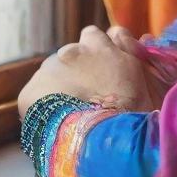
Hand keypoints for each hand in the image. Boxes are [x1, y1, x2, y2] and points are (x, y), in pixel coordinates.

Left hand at [18, 25, 157, 118]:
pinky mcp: (29, 93)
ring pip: (52, 75)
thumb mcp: (147, 72)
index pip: (93, 36)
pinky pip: (34, 97)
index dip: (98, 54)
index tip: (103, 71)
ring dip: (60, 87)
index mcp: (98, 44)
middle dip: (79, 70)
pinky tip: (56, 123)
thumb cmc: (136, 110)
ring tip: (72, 115)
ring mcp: (48, 71)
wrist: (106, 141)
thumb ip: (133, 50)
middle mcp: (71, 51)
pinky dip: (42, 106)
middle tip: (90, 98)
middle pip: (71, 56)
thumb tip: (133, 35)